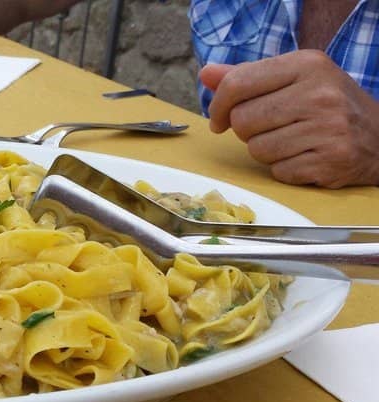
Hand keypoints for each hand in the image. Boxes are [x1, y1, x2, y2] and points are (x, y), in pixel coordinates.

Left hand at [201, 50, 378, 188]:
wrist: (378, 138)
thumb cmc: (326, 105)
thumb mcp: (293, 79)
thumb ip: (248, 77)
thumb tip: (206, 74)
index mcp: (308, 64)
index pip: (238, 83)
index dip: (218, 105)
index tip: (219, 118)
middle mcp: (320, 94)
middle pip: (242, 120)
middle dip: (247, 129)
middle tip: (270, 127)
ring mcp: (328, 129)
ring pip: (256, 148)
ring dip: (265, 150)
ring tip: (291, 141)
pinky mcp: (330, 161)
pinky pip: (277, 171)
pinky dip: (284, 169)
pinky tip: (304, 157)